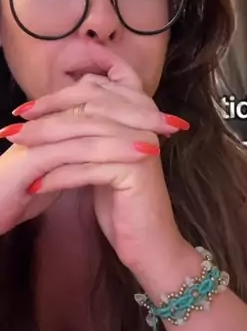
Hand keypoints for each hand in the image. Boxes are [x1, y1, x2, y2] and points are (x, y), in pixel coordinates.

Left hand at [1, 43, 190, 274]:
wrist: (149, 241)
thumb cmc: (120, 198)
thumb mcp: (103, 155)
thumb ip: (91, 128)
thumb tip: (54, 108)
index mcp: (138, 111)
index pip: (94, 89)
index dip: (59, 95)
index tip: (26, 108)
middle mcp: (143, 122)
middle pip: (88, 108)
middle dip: (47, 116)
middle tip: (14, 126)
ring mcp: (141, 144)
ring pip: (85, 138)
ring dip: (46, 144)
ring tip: (18, 151)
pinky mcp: (135, 171)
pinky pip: (88, 168)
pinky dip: (59, 176)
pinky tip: (36, 186)